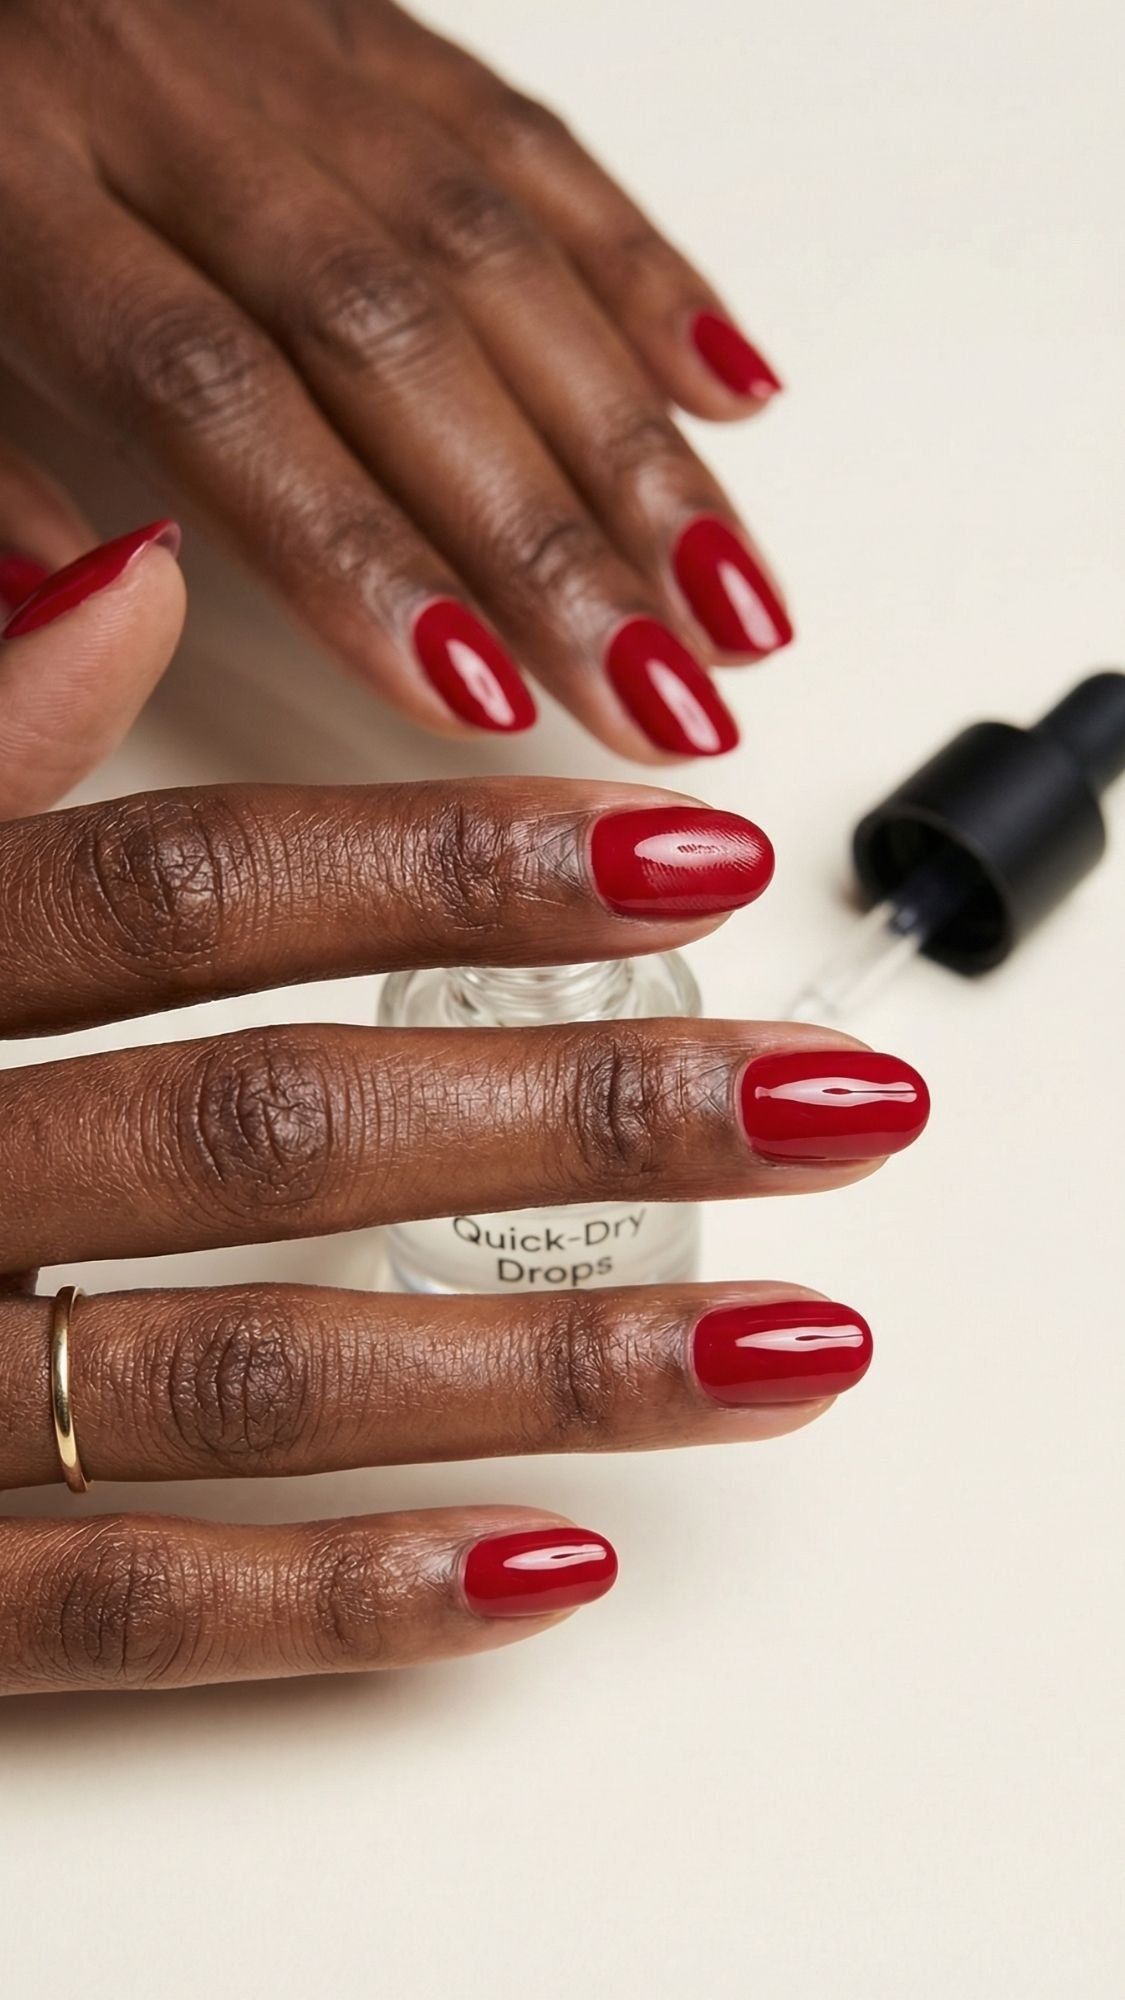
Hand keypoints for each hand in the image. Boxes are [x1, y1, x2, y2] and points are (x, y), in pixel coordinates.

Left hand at [0, 0, 790, 759]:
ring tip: (732, 600)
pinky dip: (644, 273)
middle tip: (660, 690)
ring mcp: (287, 49)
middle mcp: (168, 98)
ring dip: (635, 442)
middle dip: (547, 535)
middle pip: (395, 332)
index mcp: (9, 177)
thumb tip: (111, 601)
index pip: (213, 384)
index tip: (473, 697)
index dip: (357, 551)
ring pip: (497, 245)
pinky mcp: (367, 23)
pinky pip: (525, 141)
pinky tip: (730, 391)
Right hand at [0, 766, 927, 1693]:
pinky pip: (124, 1610)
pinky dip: (340, 1601)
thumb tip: (121, 577)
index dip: (455, 866)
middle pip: (278, 1130)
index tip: (688, 852)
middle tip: (833, 1099)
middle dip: (581, 1110)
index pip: (193, 893)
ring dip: (543, 1368)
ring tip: (786, 1346)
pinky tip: (552, 1563)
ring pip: (250, 1378)